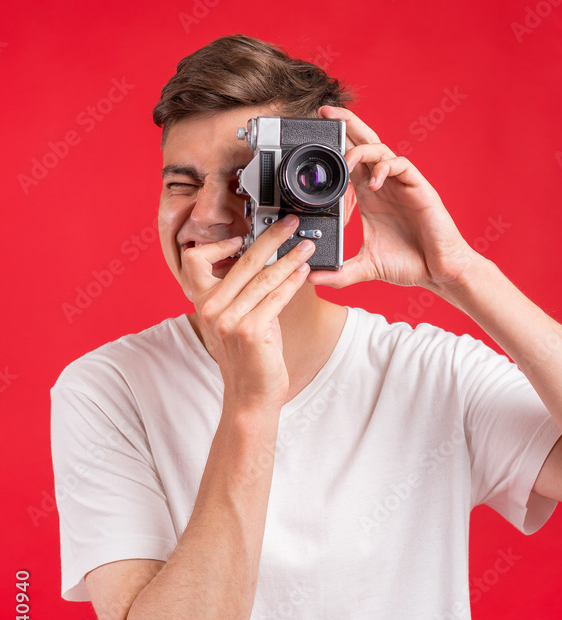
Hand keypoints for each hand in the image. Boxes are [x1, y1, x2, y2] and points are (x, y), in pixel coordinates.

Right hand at [182, 215, 313, 408]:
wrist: (250, 395)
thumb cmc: (249, 356)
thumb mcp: (237, 319)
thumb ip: (243, 292)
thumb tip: (265, 260)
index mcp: (203, 302)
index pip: (197, 259)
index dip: (220, 243)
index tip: (245, 234)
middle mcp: (211, 309)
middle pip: (243, 262)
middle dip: (271, 238)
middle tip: (290, 223)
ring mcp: (229, 320)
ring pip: (264, 278)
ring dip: (289, 259)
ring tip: (306, 247)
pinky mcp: (250, 330)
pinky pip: (276, 297)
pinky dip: (293, 282)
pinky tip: (305, 272)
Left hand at [307, 106, 478, 296]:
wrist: (439, 272)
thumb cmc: (409, 264)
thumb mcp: (366, 268)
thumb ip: (340, 273)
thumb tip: (312, 279)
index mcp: (370, 196)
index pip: (350, 160)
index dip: (335, 145)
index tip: (315, 134)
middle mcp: (384, 185)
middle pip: (364, 144)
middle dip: (346, 125)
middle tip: (326, 112)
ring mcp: (402, 184)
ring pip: (381, 150)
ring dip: (362, 149)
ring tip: (347, 158)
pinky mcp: (419, 188)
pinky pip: (401, 165)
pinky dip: (386, 167)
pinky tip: (375, 181)